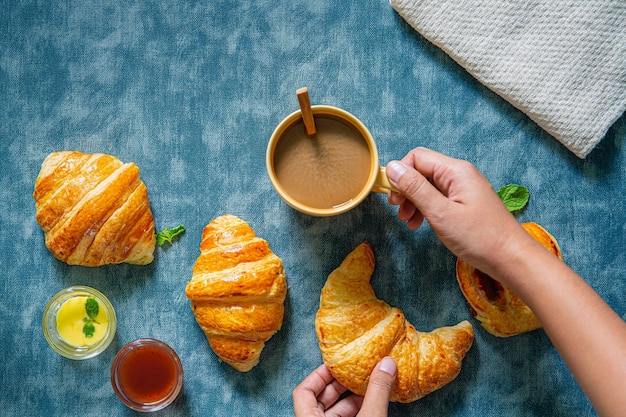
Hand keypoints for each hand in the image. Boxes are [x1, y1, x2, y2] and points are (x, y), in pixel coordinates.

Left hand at [293, 357, 396, 416]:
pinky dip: (355, 412)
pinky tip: (371, 405)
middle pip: (319, 400)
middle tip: (356, 372)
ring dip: (349, 400)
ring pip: (331, 413)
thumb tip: (387, 363)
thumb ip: (376, 392)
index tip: (337, 365)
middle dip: (339, 385)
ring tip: (368, 387)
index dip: (319, 375)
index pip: (303, 392)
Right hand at [385, 147, 533, 277]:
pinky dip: (425, 209)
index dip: (400, 174)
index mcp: (456, 171)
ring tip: (407, 221)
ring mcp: (463, 189)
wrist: (511, 259)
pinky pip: (438, 199)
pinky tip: (420, 224)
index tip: (392, 196)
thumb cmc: (480, 238)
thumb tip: (393, 168)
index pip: (417, 158)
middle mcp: (460, 175)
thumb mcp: (440, 213)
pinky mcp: (465, 203)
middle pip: (422, 171)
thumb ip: (415, 189)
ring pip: (428, 186)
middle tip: (397, 210)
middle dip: (405, 189)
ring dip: (413, 201)